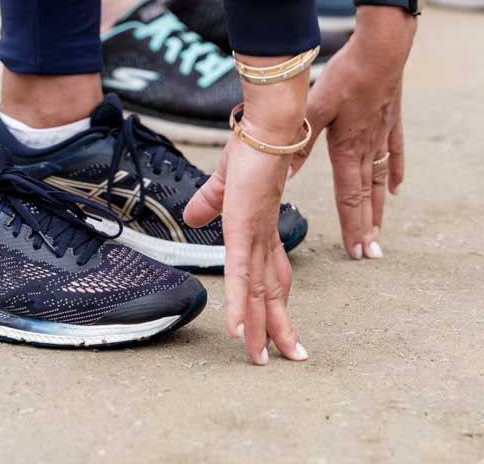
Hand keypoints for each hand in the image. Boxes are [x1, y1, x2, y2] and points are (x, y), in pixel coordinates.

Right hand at [184, 61, 309, 364]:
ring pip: (258, 292)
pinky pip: (240, 274)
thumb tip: (191, 214)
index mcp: (262, 232)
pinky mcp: (244, 228)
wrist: (268, 124)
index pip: (271, 278)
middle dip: (278, 327)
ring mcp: (255, 236)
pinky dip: (239, 304)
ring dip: (260, 328)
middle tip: (292, 359)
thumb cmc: (252, 148)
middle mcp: (263, 240)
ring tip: (262, 359)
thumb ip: (209, 200)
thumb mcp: (226, 183)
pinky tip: (238, 330)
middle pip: (272, 292)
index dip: (275, 306)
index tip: (281, 331)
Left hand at [290, 6, 414, 258]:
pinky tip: (398, 190)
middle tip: (371, 256)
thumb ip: (300, 141)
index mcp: (346, 149)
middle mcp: (367, 150)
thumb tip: (283, 173)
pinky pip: (395, 154)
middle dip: (366, 228)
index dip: (352, 226)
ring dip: (380, 210)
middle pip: (367, 197)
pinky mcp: (391, 122)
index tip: (356, 252)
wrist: (381, 51)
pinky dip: (395, 174)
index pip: (349, 198)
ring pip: (381, 182)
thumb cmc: (345, 76)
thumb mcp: (315, 107)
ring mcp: (382, 137)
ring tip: (381, 233)